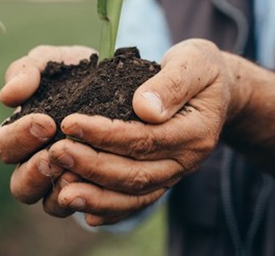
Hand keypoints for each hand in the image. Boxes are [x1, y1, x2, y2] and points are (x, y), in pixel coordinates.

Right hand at [0, 45, 95, 214]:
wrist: (126, 84)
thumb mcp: (53, 62)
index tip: (46, 122)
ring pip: (51, 205)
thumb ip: (27, 70)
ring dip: (62, 191)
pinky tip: (104, 186)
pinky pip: (89, 210)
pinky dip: (94, 202)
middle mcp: (37, 164)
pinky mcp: (95, 194)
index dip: (20, 137)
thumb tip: (9, 95)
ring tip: (78, 173)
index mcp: (21, 135)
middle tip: (56, 154)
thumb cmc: (78, 73)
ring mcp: (65, 184)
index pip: (5, 146)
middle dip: (35, 172)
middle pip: (21, 186)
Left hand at [46, 39, 238, 225]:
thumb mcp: (195, 62)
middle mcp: (186, 160)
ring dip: (95, 195)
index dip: (105, 134)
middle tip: (55, 153)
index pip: (145, 138)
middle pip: (135, 173)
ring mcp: (174, 174)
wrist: (219, 90)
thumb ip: (172, 83)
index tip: (69, 123)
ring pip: (133, 194)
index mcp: (195, 131)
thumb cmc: (201, 69)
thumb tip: (145, 108)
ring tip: (61, 191)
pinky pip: (136, 202)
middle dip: (92, 166)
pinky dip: (110, 210)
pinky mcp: (162, 179)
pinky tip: (84, 211)